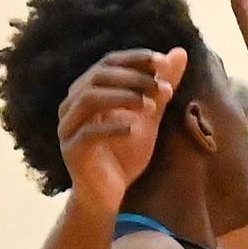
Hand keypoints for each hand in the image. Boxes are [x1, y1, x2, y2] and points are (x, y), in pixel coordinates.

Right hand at [58, 47, 185, 216]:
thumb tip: (179, 52)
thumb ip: (159, 86)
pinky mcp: (72, 151)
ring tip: (151, 106)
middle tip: (163, 87)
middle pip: (98, 76)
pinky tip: (134, 128)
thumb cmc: (124, 154)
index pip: (108, 62)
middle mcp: (72, 105)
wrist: (107, 196)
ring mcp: (68, 128)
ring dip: (123, 97)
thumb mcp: (149, 116)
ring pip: (89, 99)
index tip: (163, 62)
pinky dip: (112, 127)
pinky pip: (89, 133)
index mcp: (87, 91)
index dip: (135, 59)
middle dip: (133, 78)